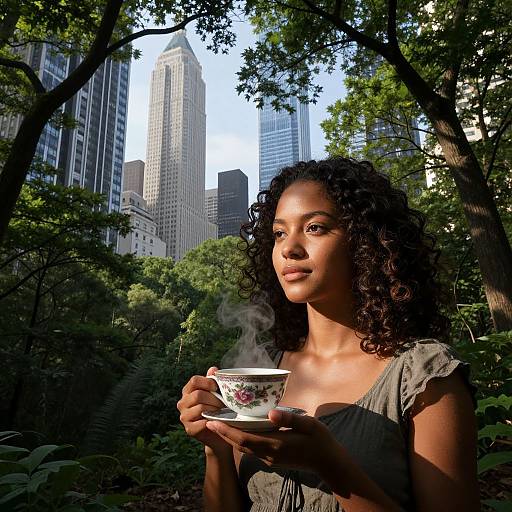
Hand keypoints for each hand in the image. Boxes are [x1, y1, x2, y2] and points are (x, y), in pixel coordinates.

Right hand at [177, 367, 229, 455]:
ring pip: (200, 408)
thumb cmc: (217, 408)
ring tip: (222, 411)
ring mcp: (184, 416)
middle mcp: (182, 402)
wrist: (218, 432)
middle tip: (224, 403)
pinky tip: (216, 421)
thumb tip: (213, 369)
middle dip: (214, 399)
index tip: (218, 388)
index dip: (208, 382)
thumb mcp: (216, 393)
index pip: (194, 380)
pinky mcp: (189, 429)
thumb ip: (213, 380)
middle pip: (198, 394)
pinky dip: (211, 421)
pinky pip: (201, 422)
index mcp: (188, 390)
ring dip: (214, 410)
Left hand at [205, 408, 339, 473]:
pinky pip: (251, 450)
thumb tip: (272, 412)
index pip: (245, 439)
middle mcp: (269, 454)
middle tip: (209, 421)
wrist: (329, 463)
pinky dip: (240, 440)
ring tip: (219, 424)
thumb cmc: (320, 440)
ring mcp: (270, 458)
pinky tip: (238, 431)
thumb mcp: (309, 425)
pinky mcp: (273, 458)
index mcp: (275, 445)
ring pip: (244, 448)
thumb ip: (290, 418)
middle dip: (223, 433)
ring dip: (230, 437)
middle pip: (240, 445)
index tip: (213, 421)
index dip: (227, 431)